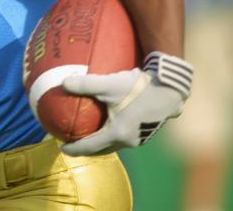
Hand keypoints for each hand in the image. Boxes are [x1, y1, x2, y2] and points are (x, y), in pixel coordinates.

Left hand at [61, 52, 191, 155]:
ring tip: (88, 135)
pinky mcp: (147, 131)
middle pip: (103, 149)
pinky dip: (112, 135)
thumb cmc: (139, 87)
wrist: (170, 89)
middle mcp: (129, 140)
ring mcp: (140, 137)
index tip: (62, 148)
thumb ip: (85, 84)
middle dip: (87, 149)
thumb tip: (63, 83)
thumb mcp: (109, 84)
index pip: (90, 146)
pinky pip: (124, 137)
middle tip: (72, 143)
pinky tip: (108, 123)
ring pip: (114, 144)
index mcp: (118, 134)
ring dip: (101, 143)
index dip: (75, 149)